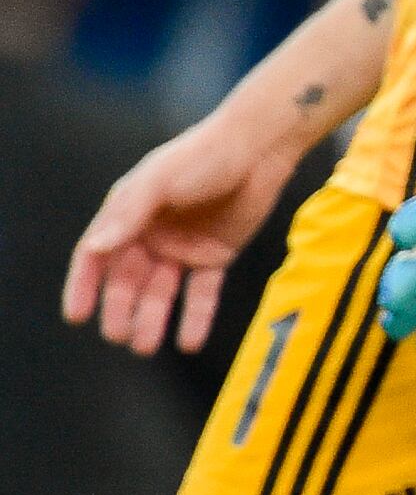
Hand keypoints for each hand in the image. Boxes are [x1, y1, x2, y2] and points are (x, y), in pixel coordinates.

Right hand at [63, 107, 305, 352]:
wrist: (260, 148)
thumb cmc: (203, 156)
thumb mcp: (159, 181)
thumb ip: (128, 215)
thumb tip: (95, 248)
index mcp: (128, 215)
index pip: (96, 256)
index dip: (84, 286)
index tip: (77, 315)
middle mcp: (151, 235)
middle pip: (128, 281)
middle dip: (121, 310)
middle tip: (118, 336)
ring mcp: (184, 247)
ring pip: (161, 292)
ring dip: (152, 319)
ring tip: (146, 346)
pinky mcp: (217, 255)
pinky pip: (202, 293)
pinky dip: (195, 317)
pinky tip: (190, 342)